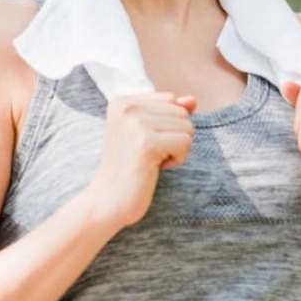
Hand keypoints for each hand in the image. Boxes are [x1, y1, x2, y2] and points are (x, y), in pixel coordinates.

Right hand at [89, 92, 197, 228]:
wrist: (108, 200)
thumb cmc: (130, 167)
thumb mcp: (148, 132)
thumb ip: (169, 112)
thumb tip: (192, 99)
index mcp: (123, 101)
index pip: (171, 99)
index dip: (166, 125)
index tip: (143, 142)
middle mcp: (127, 107)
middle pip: (181, 112)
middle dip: (174, 136)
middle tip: (147, 154)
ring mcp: (135, 124)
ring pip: (187, 127)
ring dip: (176, 149)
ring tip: (151, 160)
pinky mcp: (147, 144)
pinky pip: (185, 143)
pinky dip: (177, 159)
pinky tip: (155, 167)